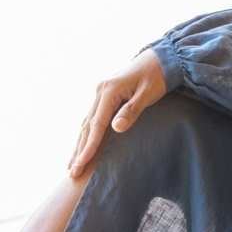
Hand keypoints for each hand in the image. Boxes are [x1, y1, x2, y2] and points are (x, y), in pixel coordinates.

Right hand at [67, 50, 166, 178]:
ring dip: (79, 144)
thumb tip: (116, 128)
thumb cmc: (157, 77)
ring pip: (87, 123)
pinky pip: (92, 118)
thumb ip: (132, 111)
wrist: (159, 58)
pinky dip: (86, 134)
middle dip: (79, 150)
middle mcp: (100, 91)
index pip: (97, 125)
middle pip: (87, 126)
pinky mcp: (104, 95)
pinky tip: (81, 146)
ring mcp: (100, 92)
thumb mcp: (148, 93)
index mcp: (109, 91)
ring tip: (72, 165)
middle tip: (72, 173)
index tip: (81, 165)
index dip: (89, 147)